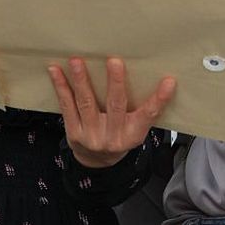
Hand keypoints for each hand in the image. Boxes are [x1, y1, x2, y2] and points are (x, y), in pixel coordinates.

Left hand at [48, 56, 175, 168]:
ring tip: (77, 61)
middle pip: (115, 106)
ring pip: (87, 103)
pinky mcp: (73, 132)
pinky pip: (67, 106)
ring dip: (81, 80)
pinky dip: (61, 87)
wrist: (96, 163)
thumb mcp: (135, 129)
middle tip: (114, 61)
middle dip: (115, 83)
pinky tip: (56, 71)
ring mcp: (91, 135)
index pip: (148, 115)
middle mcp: (112, 136)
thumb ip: (143, 109)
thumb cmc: (120, 136)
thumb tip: (161, 77)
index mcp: (133, 134)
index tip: (169, 81)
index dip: (159, 99)